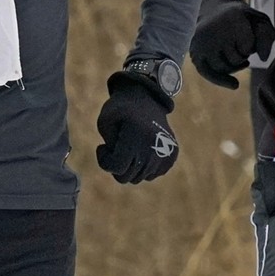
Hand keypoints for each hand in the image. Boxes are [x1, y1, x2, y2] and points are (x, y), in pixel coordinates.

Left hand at [94, 68, 178, 184]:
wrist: (146, 98)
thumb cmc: (120, 110)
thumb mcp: (105, 122)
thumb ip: (107, 149)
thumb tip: (121, 170)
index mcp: (136, 137)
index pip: (116, 167)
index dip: (104, 160)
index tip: (102, 146)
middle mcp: (153, 146)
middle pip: (127, 177)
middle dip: (116, 165)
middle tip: (116, 147)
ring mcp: (165, 152)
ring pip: (139, 178)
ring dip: (130, 166)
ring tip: (129, 147)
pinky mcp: (172, 155)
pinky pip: (152, 174)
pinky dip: (144, 167)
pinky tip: (141, 150)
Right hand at [190, 0, 274, 88]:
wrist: (215, 10)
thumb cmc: (242, 19)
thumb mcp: (259, 21)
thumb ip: (267, 36)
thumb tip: (263, 58)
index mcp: (231, 17)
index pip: (249, 46)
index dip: (252, 45)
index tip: (246, 33)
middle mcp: (213, 29)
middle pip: (236, 58)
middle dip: (242, 55)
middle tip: (237, 40)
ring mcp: (201, 42)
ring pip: (224, 68)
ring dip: (233, 64)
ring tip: (233, 50)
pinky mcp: (195, 52)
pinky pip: (208, 74)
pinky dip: (221, 80)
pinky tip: (235, 85)